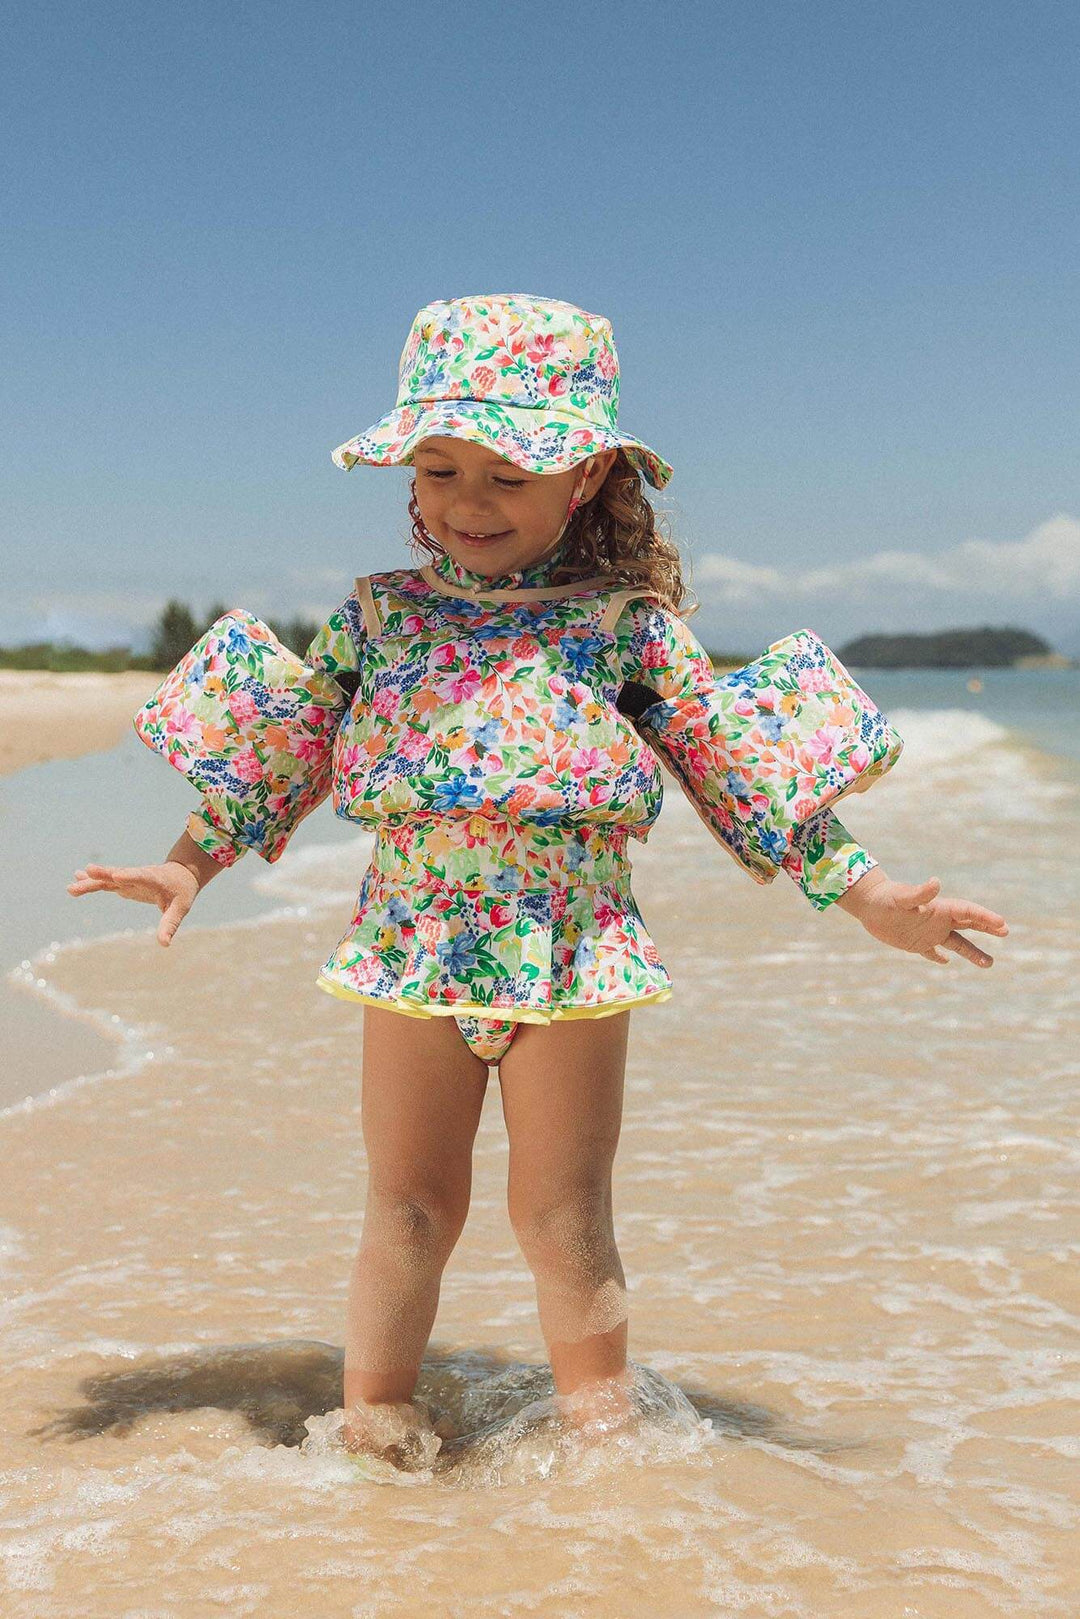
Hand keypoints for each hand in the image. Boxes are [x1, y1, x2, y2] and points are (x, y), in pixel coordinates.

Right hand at [67, 860, 201, 947]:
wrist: (181, 873)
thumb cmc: (182, 891)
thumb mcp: (180, 908)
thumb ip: (170, 924)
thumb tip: (164, 944)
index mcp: (154, 880)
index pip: (141, 877)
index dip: (129, 876)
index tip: (116, 875)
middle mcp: (138, 876)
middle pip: (118, 875)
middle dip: (103, 875)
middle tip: (86, 872)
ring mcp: (129, 878)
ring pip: (108, 879)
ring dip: (91, 882)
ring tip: (71, 887)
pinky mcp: (124, 882)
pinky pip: (107, 882)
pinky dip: (94, 881)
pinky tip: (77, 876)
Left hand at [839, 870, 1008, 966]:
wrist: (868, 904)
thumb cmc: (886, 898)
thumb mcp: (903, 897)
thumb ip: (920, 893)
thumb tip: (936, 882)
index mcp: (940, 909)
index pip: (968, 912)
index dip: (985, 917)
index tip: (1002, 925)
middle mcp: (939, 920)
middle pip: (969, 924)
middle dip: (987, 928)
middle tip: (1005, 931)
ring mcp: (929, 932)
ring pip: (957, 943)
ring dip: (973, 953)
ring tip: (989, 964)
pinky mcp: (916, 943)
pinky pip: (932, 952)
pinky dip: (939, 957)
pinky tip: (946, 962)